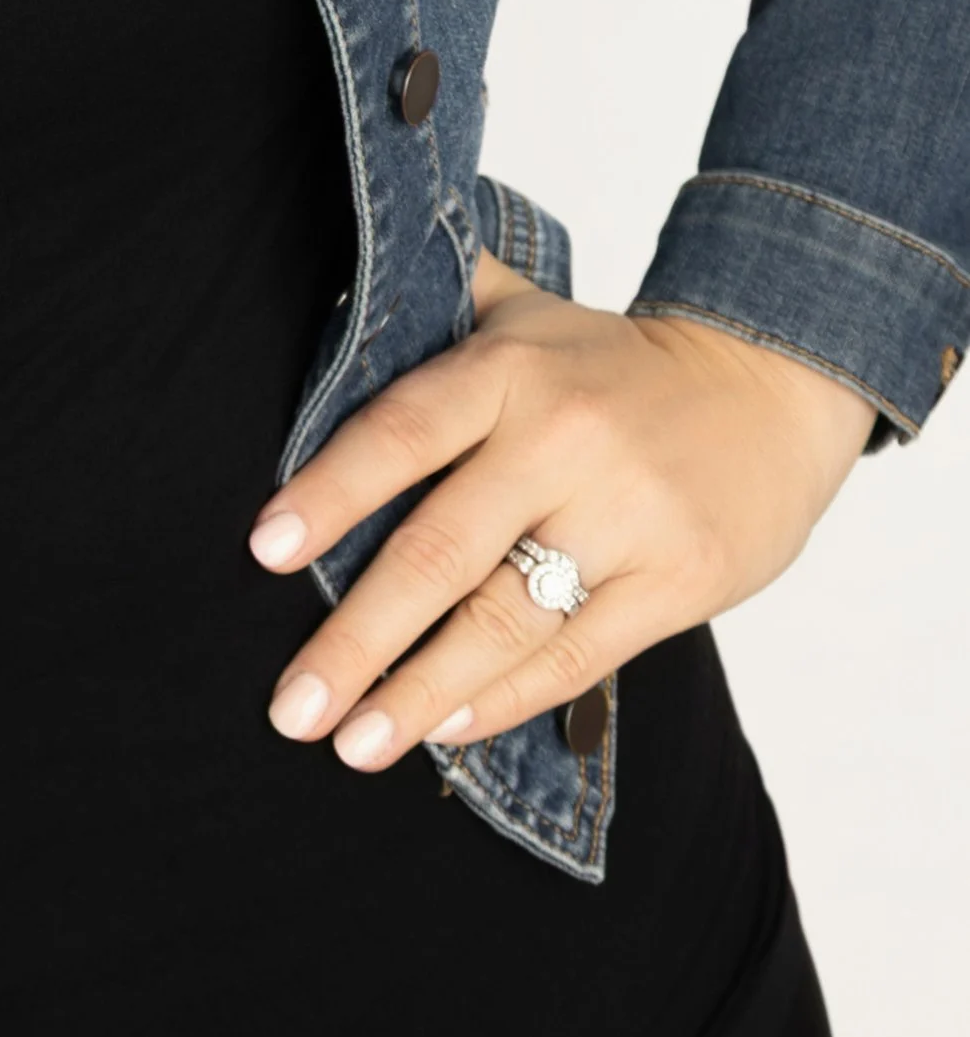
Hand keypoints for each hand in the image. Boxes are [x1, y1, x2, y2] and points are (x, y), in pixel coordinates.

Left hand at [249, 252, 875, 771]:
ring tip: (354, 743)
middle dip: (357, 637)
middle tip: (291, 705)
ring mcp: (625, 515)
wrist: (770, 384)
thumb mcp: (522, 310)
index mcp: (509, 371)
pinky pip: (575, 655)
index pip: (401, 432)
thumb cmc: (610, 362)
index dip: (331, 492)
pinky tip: (444, 728)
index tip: (266, 551)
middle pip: (440, 551)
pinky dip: (504, 698)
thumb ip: (431, 306)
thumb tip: (325, 292)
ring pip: (502, 621)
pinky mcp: (678, 580)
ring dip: (420, 692)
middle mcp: (562, 440)